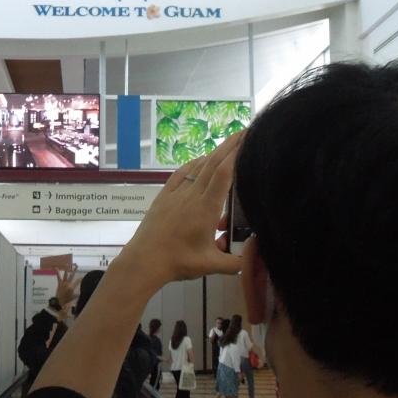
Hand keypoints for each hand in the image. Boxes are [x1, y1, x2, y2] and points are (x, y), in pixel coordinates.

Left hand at [54, 264, 79, 309]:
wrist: (59, 301)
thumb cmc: (67, 300)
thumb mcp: (74, 297)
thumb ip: (78, 294)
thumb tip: (82, 292)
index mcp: (72, 287)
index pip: (77, 281)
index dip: (80, 279)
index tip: (82, 277)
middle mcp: (68, 283)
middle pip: (72, 275)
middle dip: (75, 270)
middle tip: (77, 265)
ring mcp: (63, 283)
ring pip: (65, 275)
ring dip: (66, 269)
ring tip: (67, 264)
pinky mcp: (59, 283)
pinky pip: (58, 277)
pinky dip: (57, 272)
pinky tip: (56, 268)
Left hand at [120, 132, 243, 286]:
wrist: (144, 260)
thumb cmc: (178, 262)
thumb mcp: (211, 266)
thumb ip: (235, 263)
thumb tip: (252, 261)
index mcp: (206, 208)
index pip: (224, 174)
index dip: (236, 155)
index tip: (248, 140)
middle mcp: (192, 195)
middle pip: (213, 164)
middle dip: (229, 146)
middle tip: (244, 132)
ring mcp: (176, 194)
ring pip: (197, 167)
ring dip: (213, 154)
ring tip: (227, 146)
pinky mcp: (163, 196)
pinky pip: (180, 174)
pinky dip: (193, 164)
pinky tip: (199, 161)